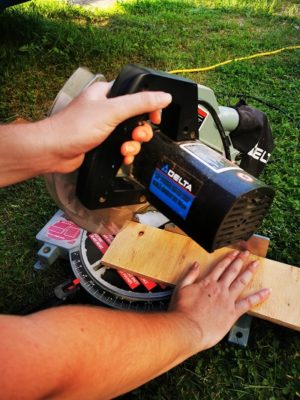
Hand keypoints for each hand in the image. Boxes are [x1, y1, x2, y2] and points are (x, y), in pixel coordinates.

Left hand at [46, 82, 171, 172]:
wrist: (54, 152)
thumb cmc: (73, 128)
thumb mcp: (112, 111)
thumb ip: (140, 103)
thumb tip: (163, 96)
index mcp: (107, 94)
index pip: (137, 94)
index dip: (149, 106)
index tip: (155, 117)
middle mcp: (106, 109)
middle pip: (137, 118)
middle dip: (141, 130)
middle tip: (137, 135)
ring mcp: (104, 127)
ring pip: (130, 135)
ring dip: (133, 144)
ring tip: (126, 149)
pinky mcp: (102, 143)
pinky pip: (123, 146)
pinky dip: (126, 153)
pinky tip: (123, 156)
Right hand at [169, 251, 270, 350]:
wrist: (188, 328)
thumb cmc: (182, 311)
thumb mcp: (181, 288)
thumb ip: (190, 275)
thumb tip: (195, 265)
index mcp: (208, 283)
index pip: (220, 267)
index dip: (228, 259)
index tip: (234, 253)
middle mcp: (220, 289)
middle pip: (232, 271)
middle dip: (240, 261)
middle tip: (247, 253)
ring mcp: (228, 300)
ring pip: (241, 282)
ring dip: (249, 272)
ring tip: (256, 264)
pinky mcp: (233, 313)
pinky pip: (249, 303)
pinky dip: (258, 297)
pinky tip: (266, 292)